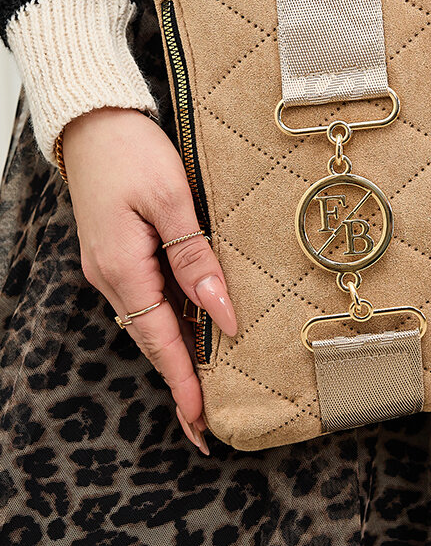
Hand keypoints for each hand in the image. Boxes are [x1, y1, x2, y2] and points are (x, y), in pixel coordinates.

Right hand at [62, 107, 236, 453]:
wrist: (93, 121)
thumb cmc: (132, 153)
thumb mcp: (171, 202)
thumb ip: (195, 259)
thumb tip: (221, 313)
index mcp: (122, 268)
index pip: (159, 339)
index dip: (182, 381)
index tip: (200, 420)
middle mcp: (111, 275)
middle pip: (152, 339)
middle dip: (178, 381)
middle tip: (204, 424)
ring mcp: (112, 265)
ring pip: (150, 319)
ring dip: (175, 353)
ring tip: (204, 386)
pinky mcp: (119, 252)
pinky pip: (148, 297)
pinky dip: (170, 321)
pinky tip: (192, 328)